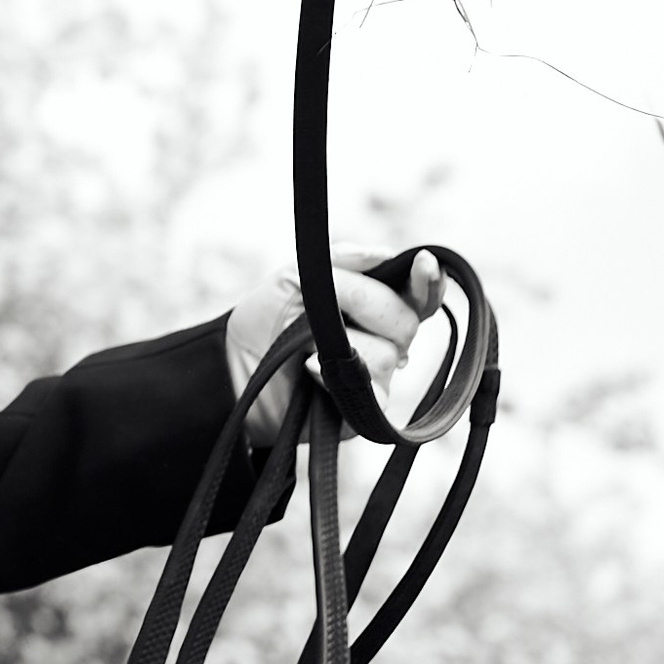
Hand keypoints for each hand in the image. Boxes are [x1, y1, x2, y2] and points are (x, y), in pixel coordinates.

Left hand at [226, 249, 443, 444]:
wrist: (237, 366)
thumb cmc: (267, 318)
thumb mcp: (295, 275)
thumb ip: (342, 260)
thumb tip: (386, 255)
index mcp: (376, 303)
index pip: (419, 294)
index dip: (427, 281)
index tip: (424, 263)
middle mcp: (385, 339)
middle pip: (407, 321)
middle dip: (368, 307)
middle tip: (329, 309)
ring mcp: (378, 375)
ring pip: (388, 355)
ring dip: (341, 344)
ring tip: (306, 343)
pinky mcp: (364, 409)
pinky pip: (370, 391)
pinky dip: (334, 375)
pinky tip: (310, 368)